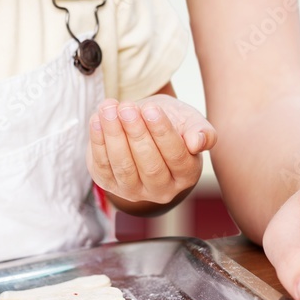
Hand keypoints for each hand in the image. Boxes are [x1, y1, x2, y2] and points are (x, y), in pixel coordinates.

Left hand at [87, 95, 215, 206]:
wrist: (144, 123)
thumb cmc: (172, 122)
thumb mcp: (191, 121)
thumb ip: (202, 132)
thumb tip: (198, 143)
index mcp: (186, 175)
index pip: (176, 156)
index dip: (162, 133)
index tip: (151, 109)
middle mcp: (162, 190)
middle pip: (149, 165)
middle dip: (136, 133)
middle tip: (127, 108)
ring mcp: (134, 191)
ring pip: (123, 167)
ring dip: (114, 136)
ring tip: (110, 110)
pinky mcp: (109, 183)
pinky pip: (102, 165)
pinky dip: (97, 142)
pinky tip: (97, 119)